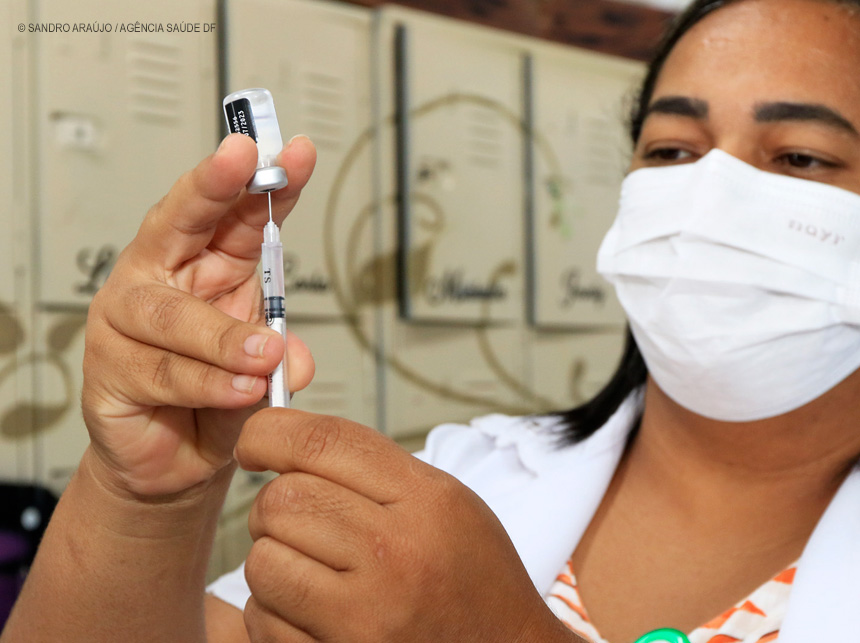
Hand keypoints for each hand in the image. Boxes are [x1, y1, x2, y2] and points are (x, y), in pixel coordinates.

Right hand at [81, 133, 316, 498]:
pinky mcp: (108, 370)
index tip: (294, 153)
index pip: (235, 214)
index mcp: (205, 264)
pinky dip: (206, 383)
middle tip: (243, 159)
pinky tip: (239, 391)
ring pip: (173, 314)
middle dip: (212, 185)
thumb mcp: (262, 367)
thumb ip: (282, 356)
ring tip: (265, 356)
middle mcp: (161, 279)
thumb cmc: (215, 394)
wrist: (173, 458)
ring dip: (225, 335)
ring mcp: (126, 322)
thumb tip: (293, 359)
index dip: (263, 182)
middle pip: (178, 220)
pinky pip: (161, 371)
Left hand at [235, 409, 582, 642]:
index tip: (257, 442)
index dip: (272, 432)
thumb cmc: (471, 574)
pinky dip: (274, 609)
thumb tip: (288, 439)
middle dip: (275, 504)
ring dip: (272, 557)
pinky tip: (312, 607)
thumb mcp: (446, 501)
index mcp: (426, 500)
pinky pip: (264, 618)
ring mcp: (366, 614)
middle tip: (296, 517)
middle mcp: (396, 553)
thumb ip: (376, 469)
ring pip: (263, 560)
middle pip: (283, 499)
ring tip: (308, 564)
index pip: (324, 441)